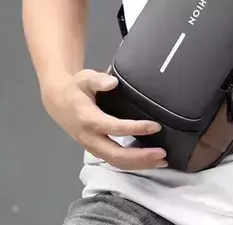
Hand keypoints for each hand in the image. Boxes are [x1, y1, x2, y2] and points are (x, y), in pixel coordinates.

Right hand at [42, 69, 167, 169]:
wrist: (58, 102)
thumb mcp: (84, 78)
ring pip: (116, 162)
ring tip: (162, 161)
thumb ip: (98, 80)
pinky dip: (132, 164)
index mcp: (88, 119)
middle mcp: (90, 138)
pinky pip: (115, 161)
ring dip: (139, 164)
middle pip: (115, 154)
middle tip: (162, 154)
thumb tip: (113, 82)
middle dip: (140, 157)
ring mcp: (92, 147)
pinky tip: (149, 162)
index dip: (135, 128)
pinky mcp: (96, 150)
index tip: (155, 126)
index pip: (114, 127)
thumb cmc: (76, 88)